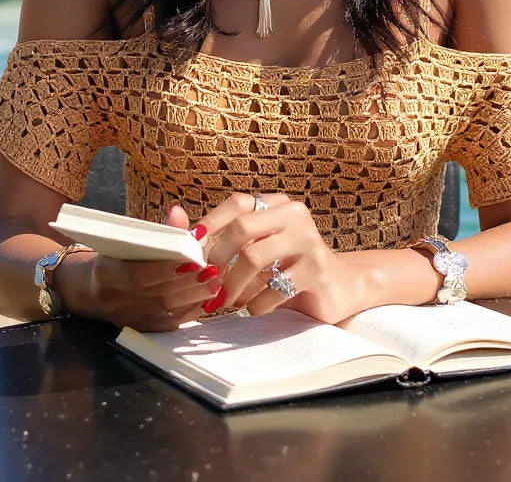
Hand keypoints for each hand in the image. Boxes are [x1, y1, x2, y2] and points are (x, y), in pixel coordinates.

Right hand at [81, 204, 218, 330]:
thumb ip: (157, 229)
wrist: (91, 288)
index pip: (137, 275)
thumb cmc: (116, 256)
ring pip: (166, 310)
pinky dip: (191, 309)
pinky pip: (170, 322)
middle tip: (214, 271)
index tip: (192, 260)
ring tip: (217, 282)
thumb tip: (178, 213)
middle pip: (157, 295)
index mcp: (106, 272)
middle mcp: (115, 299)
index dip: (165, 270)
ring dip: (195, 296)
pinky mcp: (141, 328)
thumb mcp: (128, 239)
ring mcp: (128, 318)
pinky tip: (207, 297)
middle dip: (189, 283)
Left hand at [196, 193, 358, 322]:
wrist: (336, 287)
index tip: (192, 249)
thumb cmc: (286, 267)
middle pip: (242, 227)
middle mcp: (294, 214)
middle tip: (207, 280)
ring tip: (226, 299)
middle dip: (217, 258)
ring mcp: (309, 240)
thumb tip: (173, 216)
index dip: (210, 224)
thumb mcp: (254, 248)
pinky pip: (274, 287)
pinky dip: (256, 303)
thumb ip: (217, 234)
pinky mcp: (318, 269)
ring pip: (254, 257)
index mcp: (277, 203)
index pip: (237, 202)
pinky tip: (254, 308)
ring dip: (232, 285)